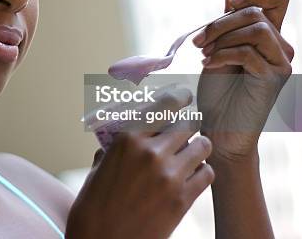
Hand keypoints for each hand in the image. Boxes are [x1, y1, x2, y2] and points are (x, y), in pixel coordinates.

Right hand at [67, 90, 213, 238]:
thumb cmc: (94, 205)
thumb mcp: (99, 167)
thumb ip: (118, 147)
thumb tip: (130, 132)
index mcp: (127, 139)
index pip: (166, 104)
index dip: (180, 96)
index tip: (185, 96)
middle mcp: (151, 152)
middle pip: (189, 123)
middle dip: (188, 125)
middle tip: (185, 130)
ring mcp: (169, 176)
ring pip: (203, 145)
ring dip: (198, 147)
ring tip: (190, 153)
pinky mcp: (183, 200)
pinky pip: (208, 173)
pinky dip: (202, 171)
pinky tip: (191, 175)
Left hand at [193, 0, 293, 163]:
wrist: (218, 129)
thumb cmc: (217, 92)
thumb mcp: (217, 48)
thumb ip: (227, 20)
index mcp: (269, 37)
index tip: (228, 3)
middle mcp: (281, 47)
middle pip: (257, 12)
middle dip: (221, 23)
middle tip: (199, 41)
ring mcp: (281, 63)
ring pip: (256, 28)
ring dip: (222, 38)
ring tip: (204, 56)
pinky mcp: (274, 79)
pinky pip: (249, 53)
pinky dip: (223, 55)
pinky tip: (209, 66)